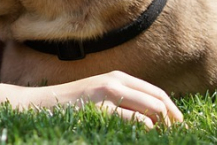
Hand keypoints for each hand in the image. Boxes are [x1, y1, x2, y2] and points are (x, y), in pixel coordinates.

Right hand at [45, 70, 183, 127]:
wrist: (39, 104)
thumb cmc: (71, 105)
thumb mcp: (99, 95)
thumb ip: (123, 99)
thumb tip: (155, 118)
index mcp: (117, 78)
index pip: (157, 93)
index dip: (172, 111)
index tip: (177, 127)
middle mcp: (114, 82)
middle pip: (158, 101)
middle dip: (171, 121)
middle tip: (173, 136)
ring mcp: (107, 95)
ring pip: (150, 111)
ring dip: (160, 128)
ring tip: (160, 138)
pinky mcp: (100, 110)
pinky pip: (134, 121)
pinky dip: (144, 131)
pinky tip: (141, 136)